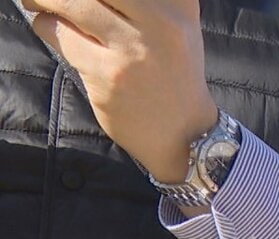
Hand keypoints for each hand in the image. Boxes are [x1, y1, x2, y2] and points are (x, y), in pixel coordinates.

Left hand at [25, 0, 217, 181]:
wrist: (185, 133)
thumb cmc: (173, 75)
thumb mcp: (176, 27)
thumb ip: (147, 4)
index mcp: (179, 5)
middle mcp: (162, 21)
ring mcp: (134, 49)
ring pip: (70, 2)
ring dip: (44, 0)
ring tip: (41, 5)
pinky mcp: (108, 73)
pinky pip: (59, 33)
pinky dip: (47, 27)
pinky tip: (54, 33)